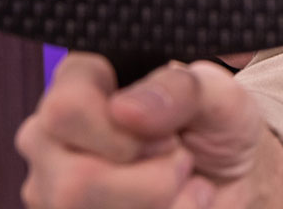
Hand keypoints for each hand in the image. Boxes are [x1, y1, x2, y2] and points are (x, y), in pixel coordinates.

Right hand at [16, 53, 282, 207]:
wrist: (231, 178)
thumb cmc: (216, 127)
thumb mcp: (217, 95)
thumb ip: (179, 90)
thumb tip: (124, 110)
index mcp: (79, 85)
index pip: (65, 109)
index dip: (120, 132)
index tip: (166, 135)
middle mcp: (52, 139)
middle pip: (74, 183)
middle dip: (151, 181)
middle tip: (180, 160)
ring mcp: (55, 190)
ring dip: (160, 202)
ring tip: (180, 183)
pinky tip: (177, 205)